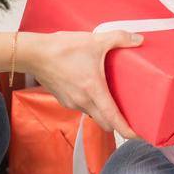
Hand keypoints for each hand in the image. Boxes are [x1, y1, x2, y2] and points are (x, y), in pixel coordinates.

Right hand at [20, 29, 139, 137]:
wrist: (34, 54)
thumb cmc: (61, 49)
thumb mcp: (95, 40)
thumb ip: (119, 38)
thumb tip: (138, 39)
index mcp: (93, 91)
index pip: (113, 118)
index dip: (127, 130)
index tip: (138, 135)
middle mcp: (83, 101)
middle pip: (105, 123)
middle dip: (117, 124)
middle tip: (129, 117)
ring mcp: (72, 102)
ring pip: (93, 114)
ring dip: (102, 111)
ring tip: (109, 97)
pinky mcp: (63, 99)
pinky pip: (81, 106)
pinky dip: (89, 102)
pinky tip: (90, 88)